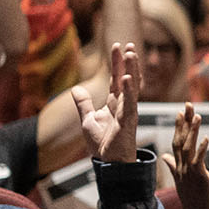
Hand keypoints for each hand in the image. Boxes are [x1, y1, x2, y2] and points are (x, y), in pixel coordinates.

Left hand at [72, 43, 140, 161]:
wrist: (109, 163)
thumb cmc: (102, 144)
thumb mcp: (88, 120)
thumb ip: (83, 103)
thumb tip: (76, 88)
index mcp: (115, 103)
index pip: (116, 79)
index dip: (117, 63)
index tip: (118, 47)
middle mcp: (124, 105)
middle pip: (127, 78)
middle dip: (128, 62)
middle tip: (129, 45)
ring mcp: (128, 112)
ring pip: (132, 87)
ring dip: (132, 70)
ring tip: (131, 54)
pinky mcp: (127, 121)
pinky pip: (129, 103)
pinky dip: (128, 90)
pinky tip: (125, 77)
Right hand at [166, 103, 208, 208]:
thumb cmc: (193, 199)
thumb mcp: (181, 180)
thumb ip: (173, 166)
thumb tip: (164, 157)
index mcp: (178, 167)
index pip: (176, 143)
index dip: (178, 127)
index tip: (180, 113)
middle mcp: (181, 168)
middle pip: (180, 141)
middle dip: (184, 122)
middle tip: (187, 105)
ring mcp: (189, 172)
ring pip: (188, 148)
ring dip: (192, 131)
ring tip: (197, 116)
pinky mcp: (199, 177)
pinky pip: (199, 160)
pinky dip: (202, 149)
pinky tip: (206, 138)